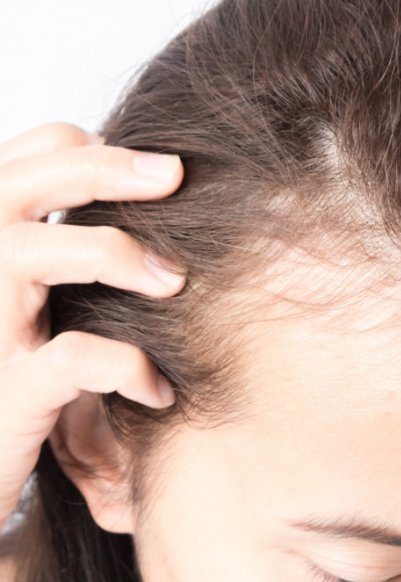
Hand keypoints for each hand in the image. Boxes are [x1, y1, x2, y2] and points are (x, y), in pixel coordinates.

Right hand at [0, 122, 186, 530]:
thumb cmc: (21, 381)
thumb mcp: (37, 306)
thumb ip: (65, 253)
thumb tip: (135, 192)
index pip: (19, 164)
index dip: (82, 153)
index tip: (149, 170)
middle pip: (15, 189)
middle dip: (101, 170)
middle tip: (174, 174)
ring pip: (23, 255)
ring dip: (112, 253)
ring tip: (173, 279)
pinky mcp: (6, 398)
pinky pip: (70, 358)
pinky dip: (126, 364)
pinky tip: (158, 388)